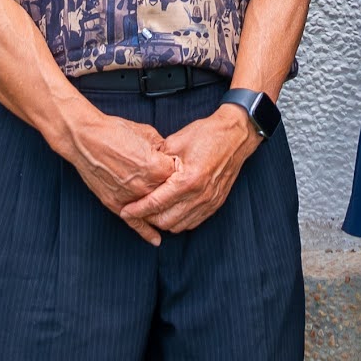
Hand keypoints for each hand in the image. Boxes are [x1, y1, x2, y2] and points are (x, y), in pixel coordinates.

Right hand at [58, 108, 177, 221]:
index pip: (180, 176)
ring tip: (173, 212)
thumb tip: (170, 157)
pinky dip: (146, 232)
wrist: (84, 139)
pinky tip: (156, 240)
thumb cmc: (115, 131)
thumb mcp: (146, 133)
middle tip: (170, 181)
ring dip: (163, 210)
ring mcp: (131, 198)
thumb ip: (162, 148)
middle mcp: (146, 186)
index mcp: (157, 167)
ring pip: (154, 211)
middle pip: (169, 196)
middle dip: (172, 189)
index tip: (177, 165)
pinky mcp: (116, 204)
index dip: (179, 170)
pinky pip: (134, 222)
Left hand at [124, 108, 257, 238]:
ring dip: (162, 221)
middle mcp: (200, 195)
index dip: (137, 210)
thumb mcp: (176, 141)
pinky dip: (178, 221)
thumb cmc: (207, 135)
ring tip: (152, 211)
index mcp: (188, 180)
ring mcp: (209, 202)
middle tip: (136, 210)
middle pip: (165, 221)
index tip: (125, 211)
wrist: (235, 136)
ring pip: (178, 225)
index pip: (156, 203)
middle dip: (147, 218)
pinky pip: (192, 223)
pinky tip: (171, 210)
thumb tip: (140, 172)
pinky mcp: (215, 204)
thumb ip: (157, 161)